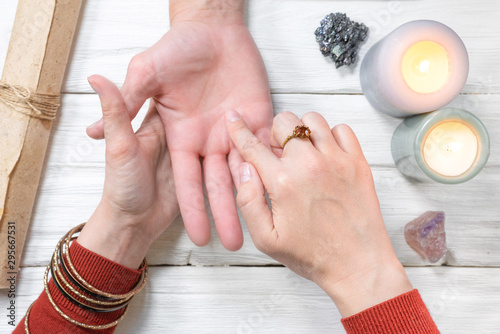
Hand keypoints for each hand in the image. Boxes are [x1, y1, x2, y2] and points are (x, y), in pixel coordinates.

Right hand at [86, 1, 272, 250]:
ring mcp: (235, 131)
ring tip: (263, 225)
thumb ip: (129, 101)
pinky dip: (274, 166)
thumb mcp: (147, 73)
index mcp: (182, 137)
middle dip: (227, 213)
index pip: (188, 181)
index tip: (200, 236)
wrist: (211, 27)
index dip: (194, 208)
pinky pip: (269, 146)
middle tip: (237, 243)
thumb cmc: (177, 47)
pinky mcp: (259, 118)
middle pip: (219, 184)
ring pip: (246, 171)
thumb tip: (93, 131)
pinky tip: (281, 189)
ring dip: (254, 196)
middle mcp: (208, 140)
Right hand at [225, 110, 412, 316]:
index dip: (239, 130)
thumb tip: (244, 168)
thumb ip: (248, 201)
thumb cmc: (312, 255)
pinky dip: (331, 135)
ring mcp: (336, 160)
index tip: (234, 118)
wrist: (358, 264)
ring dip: (302, 131)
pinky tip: (326, 154)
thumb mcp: (266, 239)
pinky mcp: (357, 163)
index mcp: (283, 182)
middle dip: (275, 134)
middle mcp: (309, 164)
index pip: (253, 145)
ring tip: (303, 152)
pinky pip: (342, 129)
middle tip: (280, 154)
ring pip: (312, 120)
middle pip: (283, 122)